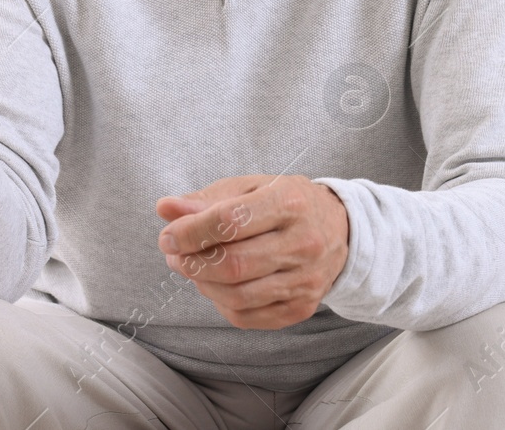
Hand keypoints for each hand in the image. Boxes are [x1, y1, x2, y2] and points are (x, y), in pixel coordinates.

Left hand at [154, 175, 348, 329]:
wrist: (338, 229)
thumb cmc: (284, 203)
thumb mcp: (249, 188)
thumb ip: (206, 200)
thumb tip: (165, 209)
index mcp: (289, 202)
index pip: (229, 222)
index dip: (190, 232)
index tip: (168, 235)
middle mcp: (303, 243)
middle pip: (233, 265)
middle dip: (192, 261)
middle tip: (174, 253)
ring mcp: (305, 280)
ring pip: (237, 296)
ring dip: (201, 284)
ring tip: (191, 267)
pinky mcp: (302, 307)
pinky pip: (247, 316)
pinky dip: (220, 303)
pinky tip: (215, 285)